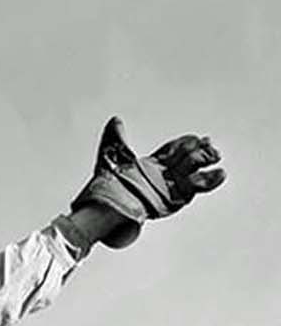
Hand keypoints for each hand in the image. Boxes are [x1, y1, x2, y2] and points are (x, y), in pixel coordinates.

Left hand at [72, 117, 224, 247]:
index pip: (174, 150)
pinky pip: (192, 191)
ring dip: (205, 163)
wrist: (106, 204)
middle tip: (208, 143)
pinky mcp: (173, 201)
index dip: (186, 143)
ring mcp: (168, 190)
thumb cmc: (107, 185)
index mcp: (151, 166)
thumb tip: (115, 120)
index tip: (199, 137)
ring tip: (215, 155)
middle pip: (187, 160)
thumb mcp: (112, 155)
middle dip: (199, 151)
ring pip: (193, 173)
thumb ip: (116, 137)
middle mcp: (162, 178)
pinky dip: (207, 182)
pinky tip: (220, 173)